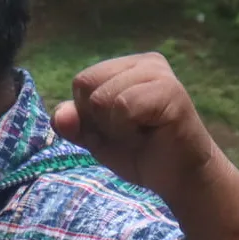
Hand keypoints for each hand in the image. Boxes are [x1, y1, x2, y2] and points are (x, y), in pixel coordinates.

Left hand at [51, 53, 221, 201]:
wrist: (178, 177)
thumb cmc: (140, 152)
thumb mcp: (96, 138)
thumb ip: (74, 124)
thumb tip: (60, 116)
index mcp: (126, 66)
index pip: (82, 81)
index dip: (88, 114)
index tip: (116, 128)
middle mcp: (145, 62)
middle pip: (86, 84)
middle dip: (98, 119)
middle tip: (130, 132)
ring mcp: (160, 73)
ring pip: (102, 97)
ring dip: (114, 128)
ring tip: (141, 133)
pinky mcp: (171, 91)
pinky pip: (123, 106)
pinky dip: (127, 130)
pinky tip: (150, 134)